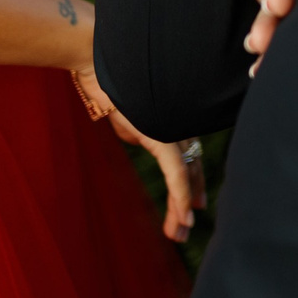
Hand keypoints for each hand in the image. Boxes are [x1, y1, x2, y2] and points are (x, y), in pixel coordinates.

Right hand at [73, 64, 207, 242]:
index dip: (192, 181)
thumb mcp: (128, 114)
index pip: (188, 156)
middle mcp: (180, 125)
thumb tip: (145, 138)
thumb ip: (142, 129)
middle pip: (190, 168)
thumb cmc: (112, 82)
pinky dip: (180, 195)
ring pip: (185, 175)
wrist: (101, 64)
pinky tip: (185, 215)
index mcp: (174, 120)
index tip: (195, 204)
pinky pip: (176, 172)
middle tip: (189, 225)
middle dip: (189, 198)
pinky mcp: (163, 137)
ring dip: (182, 208)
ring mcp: (174, 129)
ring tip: (181, 232)